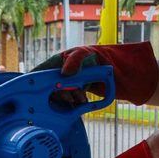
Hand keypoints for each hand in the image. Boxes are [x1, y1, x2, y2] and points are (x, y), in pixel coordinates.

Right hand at [34, 42, 158, 105]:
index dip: (37, 83)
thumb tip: (64, 73)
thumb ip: (76, 59)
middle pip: (48, 88)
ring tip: (80, 98)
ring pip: (58, 98)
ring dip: (68, 99)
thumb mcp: (87, 53)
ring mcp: (68, 85)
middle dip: (58, 93)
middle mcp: (60, 74)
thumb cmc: (102, 57)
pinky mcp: (76, 95)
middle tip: (70, 94)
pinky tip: (82, 102)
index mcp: (58, 61)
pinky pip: (69, 103)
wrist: (121, 73)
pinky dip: (74, 104)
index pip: (40, 72)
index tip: (42, 91)